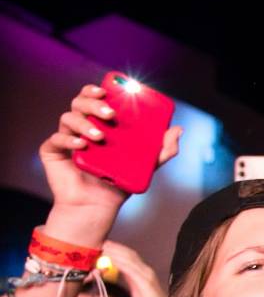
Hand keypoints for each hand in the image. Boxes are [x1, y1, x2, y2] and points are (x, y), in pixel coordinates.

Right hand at [40, 85, 182, 243]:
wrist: (97, 207)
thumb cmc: (118, 183)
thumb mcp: (145, 165)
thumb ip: (162, 149)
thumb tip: (178, 129)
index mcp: (99, 124)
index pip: (93, 99)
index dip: (96, 90)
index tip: (106, 89)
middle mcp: (81, 127)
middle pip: (80, 103)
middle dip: (93, 103)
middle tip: (109, 113)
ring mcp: (66, 138)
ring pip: (68, 118)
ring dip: (84, 123)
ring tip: (99, 136)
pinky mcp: (53, 152)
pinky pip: (55, 139)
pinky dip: (68, 139)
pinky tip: (81, 144)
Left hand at [100, 239, 169, 296]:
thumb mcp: (136, 289)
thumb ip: (128, 278)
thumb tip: (118, 271)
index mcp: (144, 272)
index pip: (131, 256)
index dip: (118, 249)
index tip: (106, 245)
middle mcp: (146, 270)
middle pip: (130, 254)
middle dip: (116, 247)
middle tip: (103, 242)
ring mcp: (147, 275)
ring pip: (130, 259)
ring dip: (117, 253)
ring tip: (105, 248)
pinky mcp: (146, 282)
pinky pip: (131, 270)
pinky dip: (121, 263)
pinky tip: (112, 260)